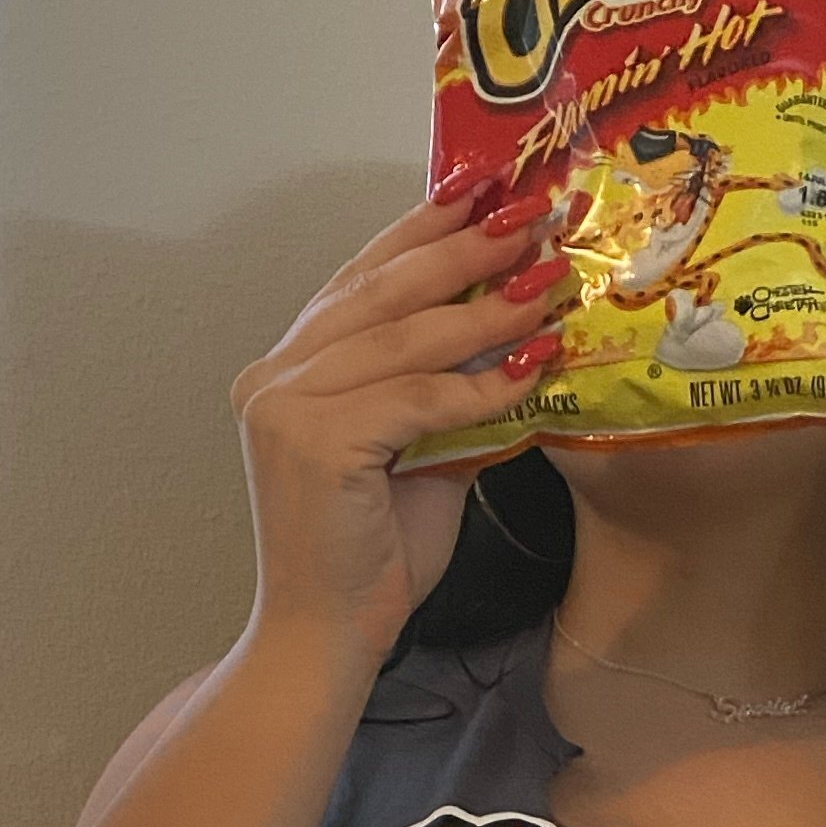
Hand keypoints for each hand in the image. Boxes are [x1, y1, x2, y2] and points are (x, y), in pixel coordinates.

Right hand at [230, 184, 569, 671]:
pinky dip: (479, 385)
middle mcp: (274, 375)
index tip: (482, 188)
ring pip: (403, 338)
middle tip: (534, 217)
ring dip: (487, 308)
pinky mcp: (313, 442)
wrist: (326, 639)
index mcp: (288, 369)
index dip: (423, 228)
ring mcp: (284, 406)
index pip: (362, 278)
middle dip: (465, 249)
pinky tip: (530, 369)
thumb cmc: (369, 561)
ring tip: (551, 283)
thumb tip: (515, 343)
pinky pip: (416, 397)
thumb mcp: (419, 460)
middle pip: (383, 290)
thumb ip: (448, 399)